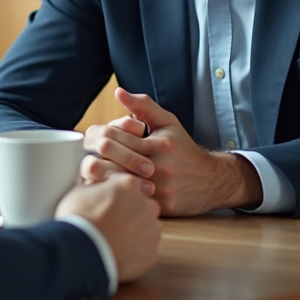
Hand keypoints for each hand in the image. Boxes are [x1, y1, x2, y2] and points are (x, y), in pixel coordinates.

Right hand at [56, 174, 159, 282]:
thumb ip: (97, 187)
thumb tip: (98, 191)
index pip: (124, 184)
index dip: (111, 193)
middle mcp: (147, 205)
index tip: (102, 203)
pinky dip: (134, 252)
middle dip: (127, 211)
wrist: (82, 253)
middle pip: (139, 205)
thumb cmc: (78, 218)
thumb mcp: (81, 191)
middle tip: (108, 223)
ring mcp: (152, 230)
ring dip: (133, 231)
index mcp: (129, 185)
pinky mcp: (152, 253)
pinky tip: (117, 253)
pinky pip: (144, 250)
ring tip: (112, 240)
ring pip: (145, 227)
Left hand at [81, 87, 262, 215]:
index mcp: (156, 144)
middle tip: (86, 162)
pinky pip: (131, 203)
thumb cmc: (184, 150)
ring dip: (101, 182)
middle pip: (111, 164)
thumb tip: (118, 92)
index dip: (98, 141)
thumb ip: (142, 106)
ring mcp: (160, 189)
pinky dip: (117, 198)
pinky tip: (110, 194)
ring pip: (118, 186)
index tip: (92, 144)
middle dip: (93, 162)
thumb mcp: (167, 123)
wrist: (212, 180)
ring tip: (94, 178)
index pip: (114, 139)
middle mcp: (158, 166)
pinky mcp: (162, 207)